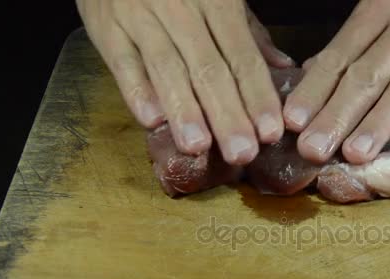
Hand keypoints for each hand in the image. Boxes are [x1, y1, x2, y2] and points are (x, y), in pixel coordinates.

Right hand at [76, 0, 293, 164]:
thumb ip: (250, 33)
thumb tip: (282, 67)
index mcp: (218, 2)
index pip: (242, 56)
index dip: (257, 96)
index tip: (270, 132)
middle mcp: (182, 9)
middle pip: (208, 69)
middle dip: (227, 114)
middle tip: (241, 153)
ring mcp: (141, 17)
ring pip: (167, 68)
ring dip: (184, 110)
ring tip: (198, 146)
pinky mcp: (107, 26)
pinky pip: (122, 62)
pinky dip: (136, 91)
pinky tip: (151, 120)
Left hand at [283, 0, 389, 163]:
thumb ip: (357, 36)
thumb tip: (313, 68)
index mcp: (384, 5)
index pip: (343, 53)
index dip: (317, 89)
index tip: (294, 122)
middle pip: (369, 72)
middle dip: (338, 114)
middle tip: (314, 149)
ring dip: (380, 120)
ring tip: (356, 153)